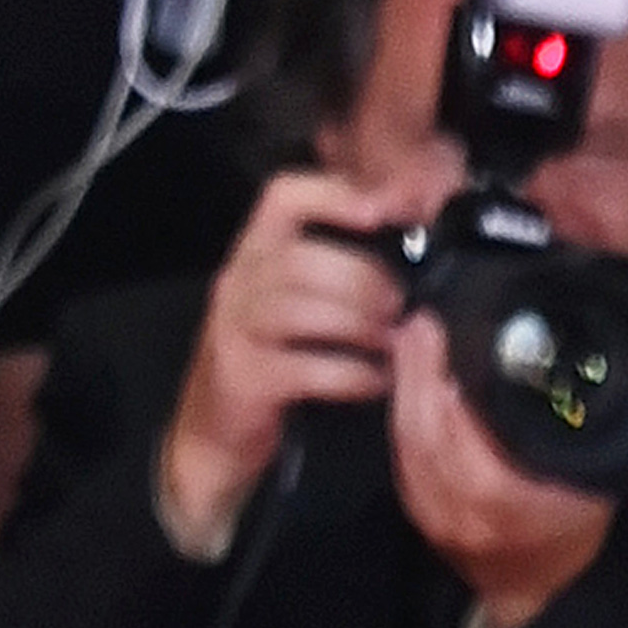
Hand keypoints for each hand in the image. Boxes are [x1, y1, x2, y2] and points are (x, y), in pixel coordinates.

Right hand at [163, 167, 448, 555]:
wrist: (216, 433)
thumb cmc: (272, 360)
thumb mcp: (296, 303)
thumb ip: (335, 269)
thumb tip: (411, 244)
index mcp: (254, 252)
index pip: (283, 197)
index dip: (335, 194)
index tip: (386, 210)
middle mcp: (237, 281)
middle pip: (304, 258)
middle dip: (366, 279)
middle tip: (401, 307)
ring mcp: (235, 329)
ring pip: (305, 309)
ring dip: (363, 326)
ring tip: (393, 342)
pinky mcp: (245, 377)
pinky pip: (310, 367)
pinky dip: (355, 374)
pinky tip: (377, 380)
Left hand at [388, 312, 613, 627]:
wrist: (538, 591)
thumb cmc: (569, 537)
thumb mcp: (592, 486)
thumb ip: (569, 437)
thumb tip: (550, 374)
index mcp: (502, 497)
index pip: (456, 426)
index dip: (439, 374)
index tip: (438, 329)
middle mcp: (459, 506)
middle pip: (421, 426)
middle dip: (415, 369)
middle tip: (419, 323)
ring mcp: (432, 511)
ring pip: (405, 438)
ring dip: (404, 386)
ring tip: (411, 342)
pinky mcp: (417, 509)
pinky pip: (402, 453)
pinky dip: (404, 413)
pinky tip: (410, 385)